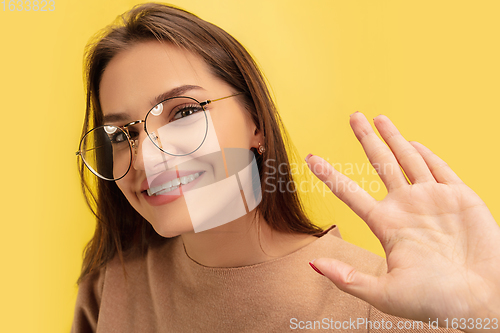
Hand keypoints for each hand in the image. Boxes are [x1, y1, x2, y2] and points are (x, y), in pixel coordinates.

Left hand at [307, 112, 499, 331]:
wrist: (484, 301)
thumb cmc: (435, 302)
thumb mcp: (384, 294)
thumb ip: (348, 278)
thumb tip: (312, 264)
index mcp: (387, 226)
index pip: (351, 193)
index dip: (330, 174)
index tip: (311, 158)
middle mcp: (406, 207)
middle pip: (379, 164)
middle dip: (366, 139)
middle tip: (353, 116)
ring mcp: (432, 199)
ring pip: (407, 159)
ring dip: (393, 137)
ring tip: (377, 118)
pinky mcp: (460, 197)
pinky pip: (440, 169)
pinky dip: (426, 153)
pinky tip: (411, 141)